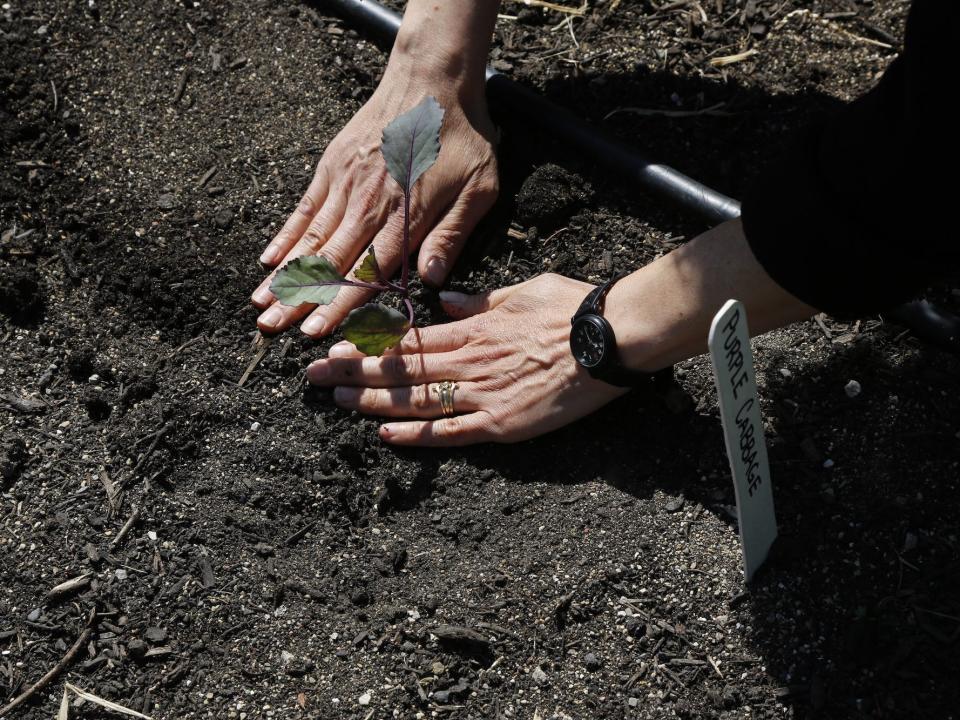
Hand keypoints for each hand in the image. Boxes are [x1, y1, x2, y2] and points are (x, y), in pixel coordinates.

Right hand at [251, 64, 497, 336]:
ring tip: (259, 304)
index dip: (339, 305)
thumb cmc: (462, 138)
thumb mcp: (478, 189)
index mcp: (405, 218)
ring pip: (310, 239)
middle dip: (299, 299)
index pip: (367, 273)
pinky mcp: (332, 167)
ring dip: (283, 274)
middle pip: (330, 262)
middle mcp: (368, 206)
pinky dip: (285, 235)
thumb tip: (431, 279)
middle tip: (271, 328)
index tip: (315, 331)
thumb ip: (452, 235)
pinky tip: (268, 259)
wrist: (432, 79)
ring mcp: (345, 185)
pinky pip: (304, 208)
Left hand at [305, 274, 628, 445]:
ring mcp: (483, 396)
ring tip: (336, 403)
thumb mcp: (521, 290)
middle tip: (312, 378)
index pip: (408, 340)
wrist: (611, 340)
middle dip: (352, 374)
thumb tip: (443, 298)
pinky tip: (385, 436)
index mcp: (472, 329)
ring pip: (416, 401)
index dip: (368, 347)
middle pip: (401, 371)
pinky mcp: (502, 424)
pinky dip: (416, 435)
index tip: (334, 349)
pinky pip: (451, 432)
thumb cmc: (571, 309)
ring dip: (372, 403)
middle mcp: (468, 363)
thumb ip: (478, 299)